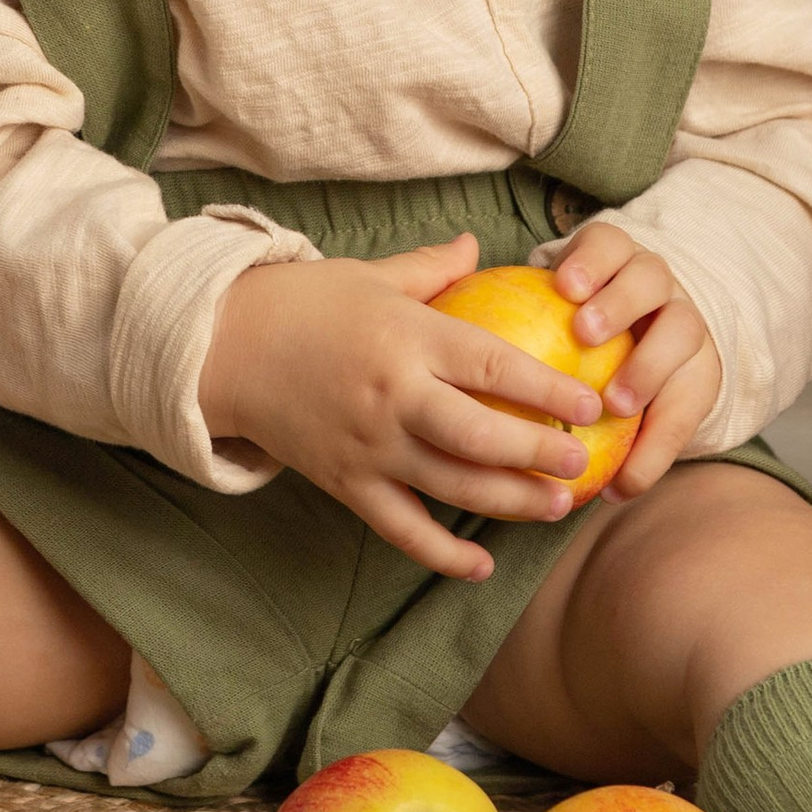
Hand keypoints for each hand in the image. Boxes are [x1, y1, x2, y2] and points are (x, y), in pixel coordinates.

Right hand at [198, 231, 605, 582]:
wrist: (219, 346)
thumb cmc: (300, 302)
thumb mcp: (369, 275)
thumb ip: (430, 267)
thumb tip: (476, 245)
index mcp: (407, 336)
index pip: (494, 365)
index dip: (549, 389)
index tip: (593, 403)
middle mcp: (393, 395)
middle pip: (481, 435)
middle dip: (541, 454)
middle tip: (583, 462)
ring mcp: (368, 444)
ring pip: (452, 486)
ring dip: (510, 503)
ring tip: (557, 507)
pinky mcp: (344, 482)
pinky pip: (401, 528)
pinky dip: (442, 554)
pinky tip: (481, 566)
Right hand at [551, 221, 723, 502]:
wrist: (607, 291)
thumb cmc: (610, 367)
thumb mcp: (623, 408)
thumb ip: (618, 446)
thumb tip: (602, 497)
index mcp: (690, 363)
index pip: (688, 405)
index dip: (661, 445)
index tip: (622, 482)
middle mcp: (675, 313)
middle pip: (684, 331)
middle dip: (653, 366)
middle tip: (613, 401)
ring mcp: (647, 272)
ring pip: (650, 278)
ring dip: (622, 304)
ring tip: (583, 328)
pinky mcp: (612, 241)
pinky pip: (606, 242)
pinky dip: (590, 260)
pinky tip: (560, 284)